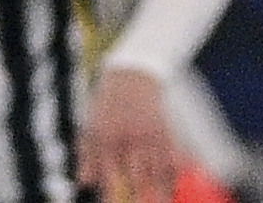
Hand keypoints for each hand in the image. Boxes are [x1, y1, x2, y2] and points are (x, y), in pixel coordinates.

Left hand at [83, 67, 178, 202]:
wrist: (132, 72)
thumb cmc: (107, 103)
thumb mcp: (90, 127)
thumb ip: (87, 156)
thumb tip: (85, 182)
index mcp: (107, 140)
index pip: (110, 178)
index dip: (113, 198)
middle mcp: (130, 139)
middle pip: (139, 179)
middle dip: (143, 198)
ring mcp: (150, 135)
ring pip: (159, 171)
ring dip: (162, 192)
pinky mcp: (165, 130)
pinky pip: (173, 157)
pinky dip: (176, 173)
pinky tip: (176, 185)